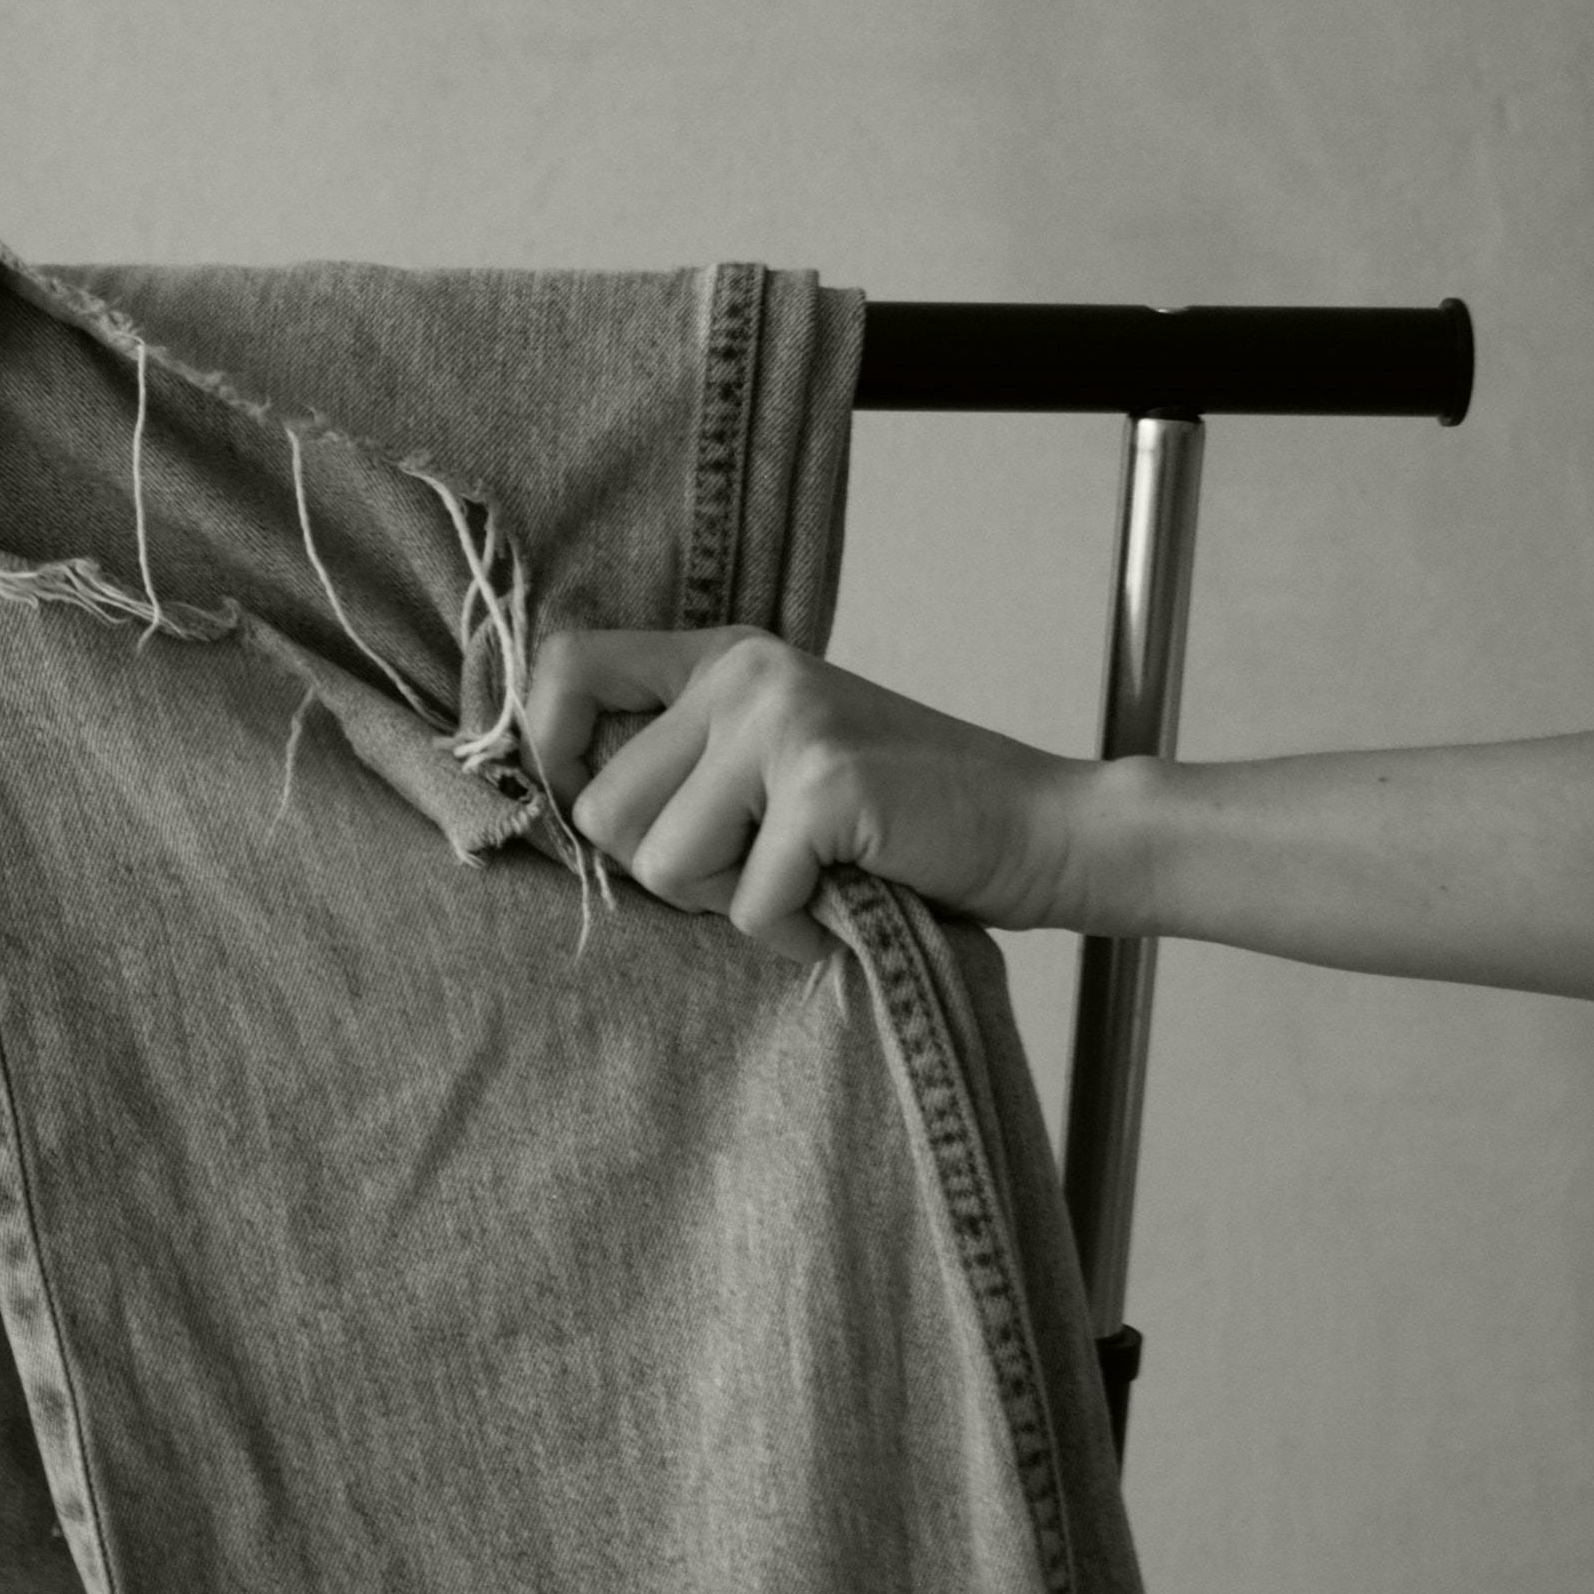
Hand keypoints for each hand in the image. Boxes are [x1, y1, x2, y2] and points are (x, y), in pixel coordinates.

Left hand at [521, 627, 1102, 965]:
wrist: (1042, 828)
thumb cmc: (905, 818)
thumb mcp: (784, 760)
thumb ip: (691, 765)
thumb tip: (568, 811)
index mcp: (726, 659)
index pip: (567, 667)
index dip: (551, 754)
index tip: (603, 815)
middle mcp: (745, 674)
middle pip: (602, 809)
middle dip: (668, 874)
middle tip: (756, 870)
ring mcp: (785, 723)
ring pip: (661, 863)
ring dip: (729, 905)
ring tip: (806, 881)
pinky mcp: (823, 785)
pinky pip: (745, 906)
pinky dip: (793, 934)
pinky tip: (847, 902)